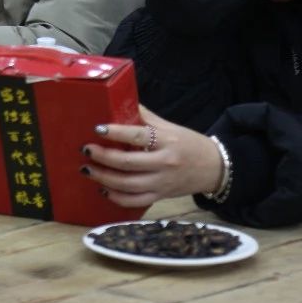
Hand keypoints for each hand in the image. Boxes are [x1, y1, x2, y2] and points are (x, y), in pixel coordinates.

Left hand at [80, 105, 223, 208]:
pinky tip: (103, 189)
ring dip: (104, 178)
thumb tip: (120, 101)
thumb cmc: (188, 143)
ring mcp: (163, 182)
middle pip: (129, 163)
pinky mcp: (162, 196)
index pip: (138, 136)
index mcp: (167, 141)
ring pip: (129, 185)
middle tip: (86, 150)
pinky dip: (117, 197)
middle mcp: (165, 163)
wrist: (215, 168)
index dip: (116, 132)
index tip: (97, 129)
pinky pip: (136, 201)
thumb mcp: (170, 127)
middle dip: (104, 157)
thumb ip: (145, 117)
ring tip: (88, 170)